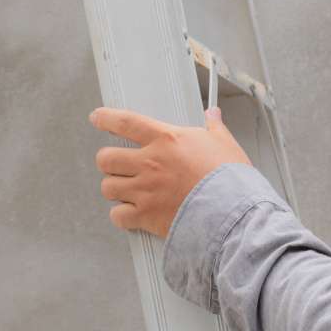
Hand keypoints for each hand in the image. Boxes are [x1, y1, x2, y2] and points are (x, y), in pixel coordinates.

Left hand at [90, 107, 249, 237]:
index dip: (106, 118)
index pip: (126, 122)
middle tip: (119, 166)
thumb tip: (212, 114)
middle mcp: (149, 163)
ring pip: (108, 187)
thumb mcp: (225, 144)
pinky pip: (118, 215)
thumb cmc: (230, 177)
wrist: (233, 211)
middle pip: (106, 158)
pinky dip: (122, 216)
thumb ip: (214, 127)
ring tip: (128, 190)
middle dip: (109, 162)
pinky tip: (133, 214)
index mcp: (166, 140)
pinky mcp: (146, 215)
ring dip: (115, 188)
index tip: (98, 117)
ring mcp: (145, 190)